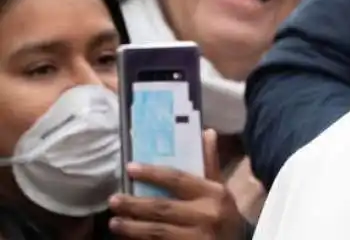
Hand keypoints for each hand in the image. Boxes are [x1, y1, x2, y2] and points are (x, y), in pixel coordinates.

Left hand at [109, 130, 245, 239]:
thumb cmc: (225, 214)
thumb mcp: (221, 189)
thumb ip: (210, 163)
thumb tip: (207, 131)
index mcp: (213, 193)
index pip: (178, 179)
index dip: (152, 173)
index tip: (130, 168)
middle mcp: (206, 214)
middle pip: (162, 207)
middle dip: (134, 205)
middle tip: (113, 200)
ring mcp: (197, 237)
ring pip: (157, 231)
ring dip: (132, 227)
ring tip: (114, 222)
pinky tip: (128, 239)